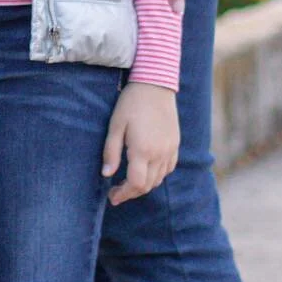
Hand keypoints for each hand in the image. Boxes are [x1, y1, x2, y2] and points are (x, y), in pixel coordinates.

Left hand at [103, 82, 178, 204]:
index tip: (112, 197)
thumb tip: (106, 174)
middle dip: (131, 192)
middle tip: (116, 192)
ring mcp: (170, 150)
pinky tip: (146, 168)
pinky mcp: (175, 144)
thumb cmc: (131, 103)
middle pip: (147, 185)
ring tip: (128, 181)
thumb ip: (110, 151)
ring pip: (158, 179)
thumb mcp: (115, 125)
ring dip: (143, 184)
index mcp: (142, 150)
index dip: (123, 194)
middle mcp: (159, 154)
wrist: (155, 84)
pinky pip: (168, 168)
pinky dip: (156, 175)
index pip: (135, 184)